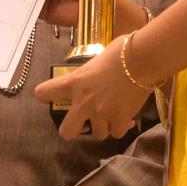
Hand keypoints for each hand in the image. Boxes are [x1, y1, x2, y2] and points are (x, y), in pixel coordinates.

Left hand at [34, 36, 150, 139]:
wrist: (143, 59)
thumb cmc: (121, 51)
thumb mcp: (96, 60)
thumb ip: (90, 73)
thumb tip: (95, 74)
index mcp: (74, 82)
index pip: (43, 93)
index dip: (46, 95)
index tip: (52, 95)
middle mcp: (83, 101)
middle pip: (67, 132)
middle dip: (74, 130)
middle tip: (83, 122)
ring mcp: (101, 113)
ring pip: (98, 134)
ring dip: (104, 126)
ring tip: (111, 116)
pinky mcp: (120, 120)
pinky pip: (117, 133)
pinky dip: (121, 126)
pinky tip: (126, 117)